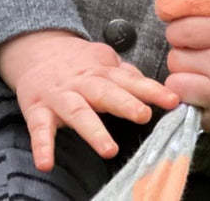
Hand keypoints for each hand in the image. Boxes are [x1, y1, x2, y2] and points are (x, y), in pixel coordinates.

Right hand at [0, 29, 179, 171]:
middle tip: (143, 116)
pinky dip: (42, 146)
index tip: (173, 101)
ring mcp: (60, 96)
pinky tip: (46, 163)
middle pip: (105, 93)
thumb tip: (154, 88)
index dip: (152, 90)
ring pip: (77, 112)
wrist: (36, 47)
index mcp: (102, 73)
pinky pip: (39, 128)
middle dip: (125, 104)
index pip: (130, 81)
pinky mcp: (37, 109)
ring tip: (108, 150)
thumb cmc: (77, 62)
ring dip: (93, 130)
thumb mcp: (103, 61)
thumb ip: (127, 75)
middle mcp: (83, 83)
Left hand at [163, 5, 209, 130]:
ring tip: (200, 72)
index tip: (189, 34)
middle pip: (175, 57)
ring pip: (174, 81)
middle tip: (198, 55)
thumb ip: (202, 9)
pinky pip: (182, 102)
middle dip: (181, 54)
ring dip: (181, 75)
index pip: (181, 30)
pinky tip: (201, 90)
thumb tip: (167, 7)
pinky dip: (186, 95)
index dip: (179, 31)